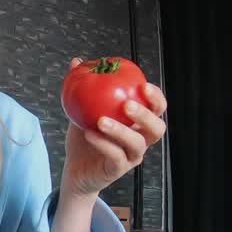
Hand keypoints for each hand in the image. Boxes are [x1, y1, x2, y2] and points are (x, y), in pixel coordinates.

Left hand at [61, 57, 167, 198]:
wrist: (75, 169)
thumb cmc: (85, 138)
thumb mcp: (82, 109)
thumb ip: (84, 87)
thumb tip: (77, 62)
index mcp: (137, 123)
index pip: (157, 109)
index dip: (156, 98)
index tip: (143, 85)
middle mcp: (140, 140)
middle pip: (157, 128)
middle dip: (146, 114)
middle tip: (127, 104)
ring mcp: (130, 157)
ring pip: (137, 144)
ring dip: (121, 130)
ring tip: (102, 120)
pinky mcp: (117, 170)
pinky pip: (116, 157)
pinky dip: (103, 144)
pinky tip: (90, 133)